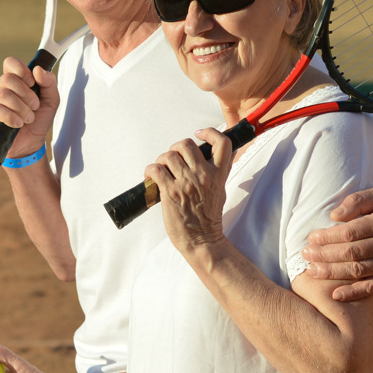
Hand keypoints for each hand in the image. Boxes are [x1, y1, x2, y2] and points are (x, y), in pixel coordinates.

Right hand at [0, 58, 59, 157]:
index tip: (32, 84)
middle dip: (25, 95)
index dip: (21, 71)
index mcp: (15, 79)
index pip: (10, 62)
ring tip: (28, 119)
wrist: (31, 143)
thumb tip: (37, 69)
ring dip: (20, 108)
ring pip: (3, 94)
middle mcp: (0, 85)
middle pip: (7, 78)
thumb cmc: (39, 120)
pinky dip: (10, 117)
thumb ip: (49, 82)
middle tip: (34, 107)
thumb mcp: (51, 100)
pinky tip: (17, 124)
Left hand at [144, 129, 231, 252]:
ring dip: (161, 161)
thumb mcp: (220, 190)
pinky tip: (152, 177)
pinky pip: (155, 169)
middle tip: (173, 160)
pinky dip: (150, 170)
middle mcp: (203, 175)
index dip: (210, 132)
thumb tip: (215, 155)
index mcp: (218, 174)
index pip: (222, 143)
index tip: (199, 134)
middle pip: (186, 144)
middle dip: (175, 149)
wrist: (202, 240)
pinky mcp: (170, 192)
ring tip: (161, 171)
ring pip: (168, 155)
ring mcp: (186, 183)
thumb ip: (219, 171)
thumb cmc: (209, 217)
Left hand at [301, 187, 372, 301]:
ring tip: (312, 271)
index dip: (328, 237)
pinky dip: (354, 293)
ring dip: (332, 273)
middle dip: (325, 255)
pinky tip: (335, 295)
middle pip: (351, 253)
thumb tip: (334, 216)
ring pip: (359, 271)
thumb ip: (357, 200)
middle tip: (305, 255)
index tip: (311, 238)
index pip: (350, 232)